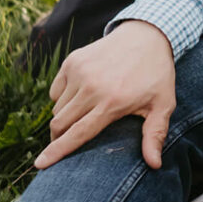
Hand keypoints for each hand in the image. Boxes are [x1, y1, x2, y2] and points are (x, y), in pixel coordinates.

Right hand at [35, 20, 175, 169]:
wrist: (147, 35)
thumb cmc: (156, 75)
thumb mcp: (163, 105)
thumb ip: (155, 135)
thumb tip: (154, 166)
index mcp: (112, 103)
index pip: (77, 134)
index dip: (57, 152)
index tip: (39, 164)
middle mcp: (92, 87)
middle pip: (60, 124)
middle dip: (58, 139)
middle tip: (65, 143)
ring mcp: (79, 72)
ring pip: (57, 108)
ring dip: (64, 119)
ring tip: (82, 116)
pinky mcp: (72, 61)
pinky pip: (55, 90)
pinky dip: (61, 99)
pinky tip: (79, 97)